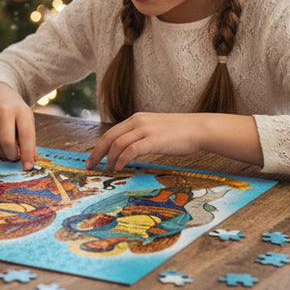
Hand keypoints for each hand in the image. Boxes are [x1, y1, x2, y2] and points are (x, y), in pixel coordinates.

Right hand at [0, 81, 36, 168]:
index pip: (26, 135)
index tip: (27, 167)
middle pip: (7, 142)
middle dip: (12, 155)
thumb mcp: (28, 123)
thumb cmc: (17, 115)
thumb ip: (30, 142)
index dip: (27, 154)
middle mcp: (5, 111)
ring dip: (2, 154)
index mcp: (22, 111)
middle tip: (15, 157)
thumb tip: (30, 161)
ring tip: (7, 150)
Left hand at [85, 112, 203, 171]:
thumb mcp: (155, 129)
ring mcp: (145, 129)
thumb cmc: (179, 133)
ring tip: (108, 170)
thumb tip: (128, 152)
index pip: (111, 132)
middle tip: (90, 166)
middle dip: (97, 153)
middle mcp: (138, 121)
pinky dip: (122, 159)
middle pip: (109, 137)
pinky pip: (131, 150)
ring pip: (118, 144)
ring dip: (109, 159)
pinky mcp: (153, 140)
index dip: (99, 146)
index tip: (93, 158)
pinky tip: (119, 168)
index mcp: (136, 118)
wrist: (198, 129)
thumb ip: (140, 136)